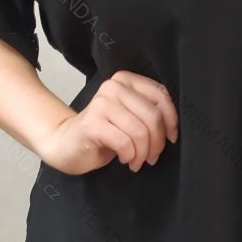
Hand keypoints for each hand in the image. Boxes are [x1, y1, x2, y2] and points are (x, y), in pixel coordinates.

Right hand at [37, 70, 178, 175]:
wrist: (67, 144)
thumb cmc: (104, 132)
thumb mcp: (130, 116)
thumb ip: (148, 111)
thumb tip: (174, 126)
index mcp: (125, 80)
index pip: (161, 95)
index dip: (172, 119)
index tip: (171, 138)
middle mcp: (113, 87)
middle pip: (153, 116)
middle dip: (157, 142)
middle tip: (152, 157)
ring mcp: (101, 104)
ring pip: (140, 131)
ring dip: (143, 153)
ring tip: (138, 161)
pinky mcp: (92, 124)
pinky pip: (125, 143)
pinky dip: (130, 156)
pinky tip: (126, 159)